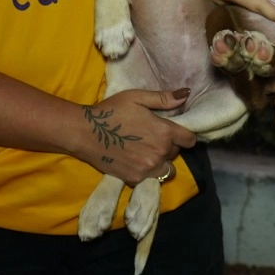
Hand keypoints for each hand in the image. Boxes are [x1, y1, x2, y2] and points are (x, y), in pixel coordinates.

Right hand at [72, 87, 196, 183]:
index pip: (189, 139)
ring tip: (147, 152)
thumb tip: (186, 95)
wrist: (85, 132)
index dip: (184, 135)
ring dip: (162, 161)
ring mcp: (148, 168)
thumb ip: (164, 98)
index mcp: (164, 131)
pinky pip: (151, 178)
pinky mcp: (136, 178)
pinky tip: (136, 161)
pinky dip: (148, 171)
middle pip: (176, 152)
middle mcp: (160, 153)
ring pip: (167, 168)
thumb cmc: (111, 110)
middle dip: (169, 145)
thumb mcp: (137, 97)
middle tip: (152, 137)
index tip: (176, 132)